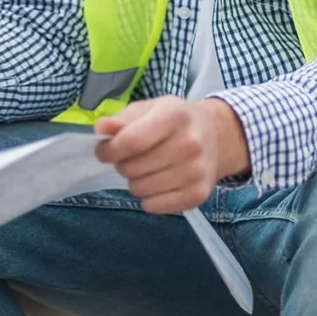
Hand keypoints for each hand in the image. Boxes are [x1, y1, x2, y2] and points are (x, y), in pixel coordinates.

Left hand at [94, 95, 249, 213]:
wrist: (217, 136)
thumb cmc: (175, 120)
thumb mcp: (149, 108)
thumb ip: (122, 119)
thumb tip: (100, 129)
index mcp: (174, 116)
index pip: (131, 141)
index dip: (109, 150)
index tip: (104, 150)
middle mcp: (189, 145)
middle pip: (132, 168)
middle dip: (122, 163)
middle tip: (132, 156)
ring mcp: (196, 172)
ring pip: (139, 189)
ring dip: (135, 180)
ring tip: (147, 167)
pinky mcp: (198, 195)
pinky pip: (153, 207)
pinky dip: (148, 197)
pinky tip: (158, 181)